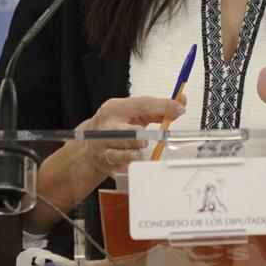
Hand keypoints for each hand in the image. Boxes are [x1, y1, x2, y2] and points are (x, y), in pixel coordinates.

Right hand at [70, 95, 185, 181]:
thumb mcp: (130, 115)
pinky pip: (121, 161)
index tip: (179, 108)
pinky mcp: (105, 159)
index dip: (163, 106)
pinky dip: (130, 160)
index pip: (142, 104)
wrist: (87, 148)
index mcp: (115, 108)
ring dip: (138, 148)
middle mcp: (108, 125)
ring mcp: (105, 143)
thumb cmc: (113, 128)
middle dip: (144, 132)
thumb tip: (179, 105)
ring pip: (127, 145)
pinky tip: (134, 158)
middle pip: (132, 127)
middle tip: (153, 136)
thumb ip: (155, 111)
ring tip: (141, 147)